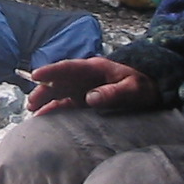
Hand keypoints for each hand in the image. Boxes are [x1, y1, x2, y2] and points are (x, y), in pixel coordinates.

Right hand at [26, 56, 159, 114]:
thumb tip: (90, 98)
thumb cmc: (144, 86)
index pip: (68, 67)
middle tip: (32, 102)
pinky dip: (54, 109)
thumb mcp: (133, 88)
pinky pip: (66, 103)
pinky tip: (45, 117)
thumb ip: (113, 92)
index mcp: (94, 68)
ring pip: (59, 92)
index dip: (51, 71)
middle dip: (43, 90)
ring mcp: (83, 88)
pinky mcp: (85, 101)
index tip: (36, 75)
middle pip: (59, 81)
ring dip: (45, 100)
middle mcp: (84, 77)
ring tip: (33, 111)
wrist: (152, 90)